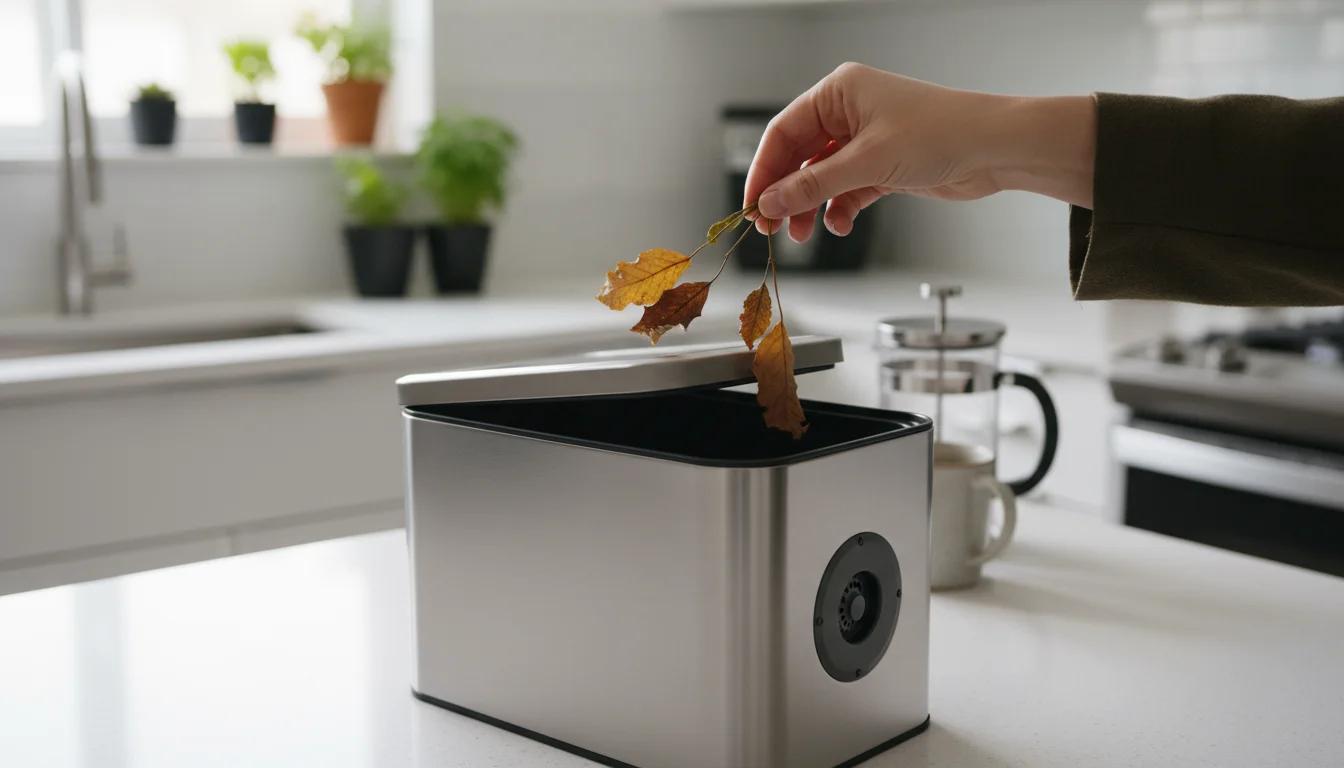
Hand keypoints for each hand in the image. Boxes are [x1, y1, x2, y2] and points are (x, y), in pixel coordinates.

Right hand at [744, 63, 1096, 240]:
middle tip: (771, 227)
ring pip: (821, 177)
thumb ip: (812, 185)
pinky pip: (846, 189)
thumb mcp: (866, 163)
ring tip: (803, 234)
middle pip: (799, 157)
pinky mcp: (883, 165)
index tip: (751, 206)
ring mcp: (866, 139)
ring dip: (809, 206)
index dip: (763, 172)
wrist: (995, 148)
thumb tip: (770, 202)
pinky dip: (839, 209)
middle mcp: (849, 112)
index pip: (783, 133)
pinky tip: (839, 225)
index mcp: (839, 93)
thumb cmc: (941, 133)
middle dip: (785, 194)